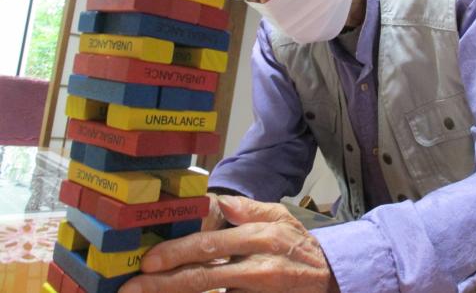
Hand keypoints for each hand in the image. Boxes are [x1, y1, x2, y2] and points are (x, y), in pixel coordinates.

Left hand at [118, 196, 339, 292]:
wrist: (333, 276)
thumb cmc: (300, 245)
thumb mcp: (280, 216)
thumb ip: (248, 209)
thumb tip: (217, 201)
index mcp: (259, 237)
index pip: (210, 245)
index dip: (176, 253)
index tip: (148, 261)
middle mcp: (258, 266)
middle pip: (203, 276)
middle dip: (163, 284)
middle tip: (132, 287)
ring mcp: (260, 290)